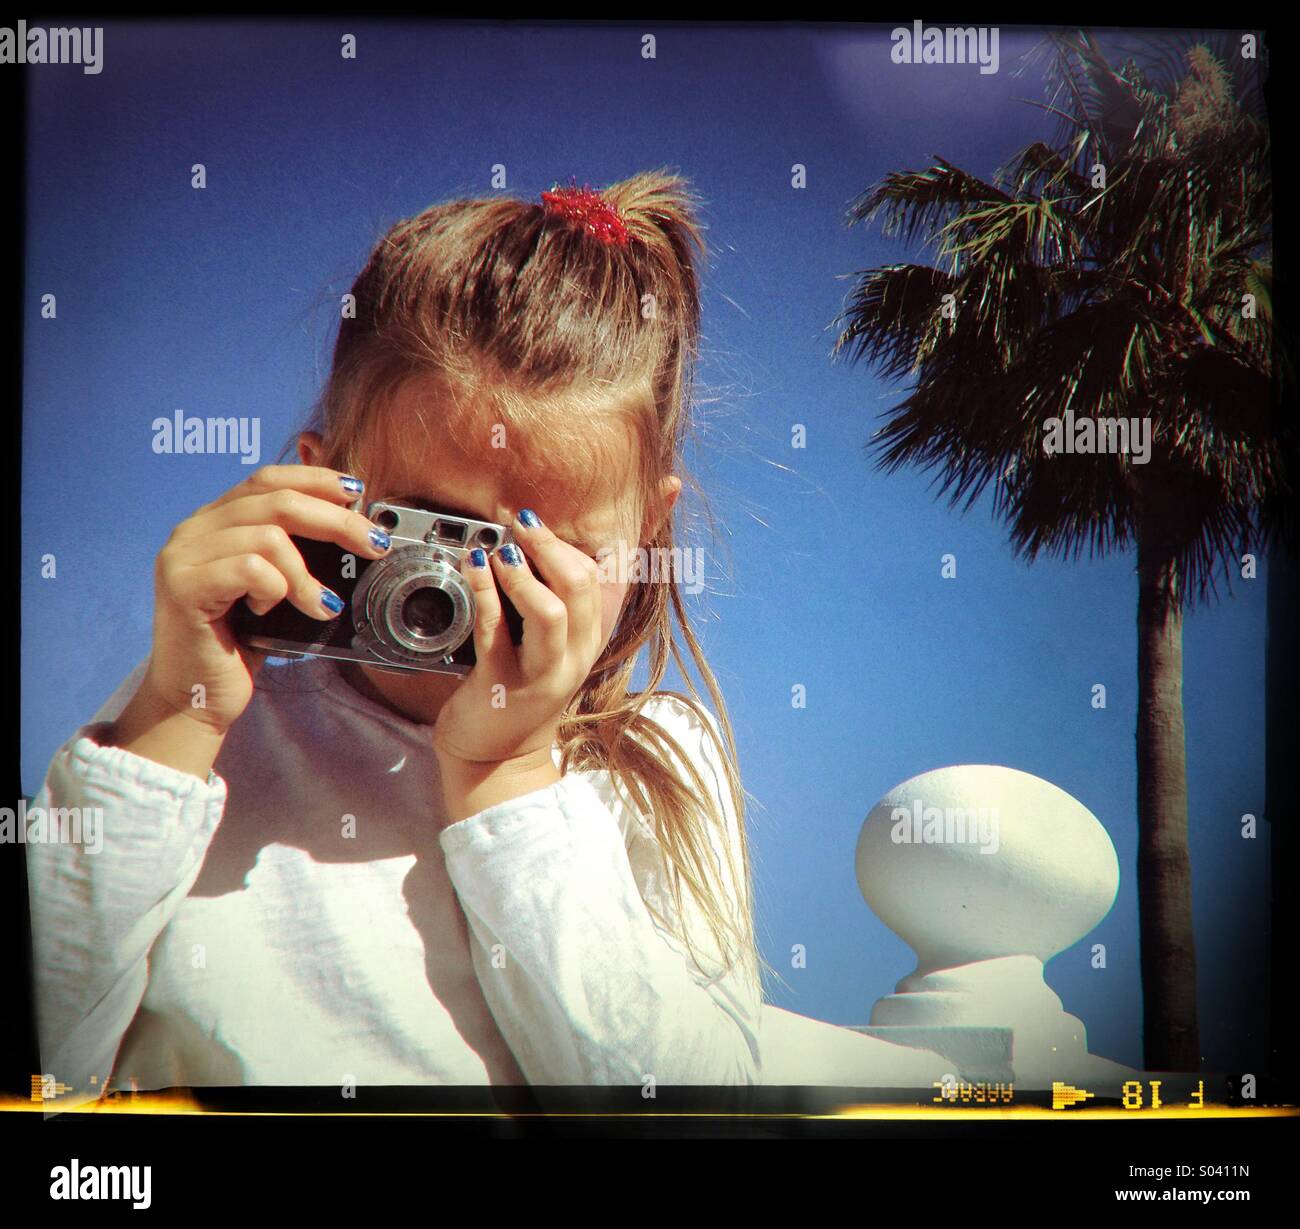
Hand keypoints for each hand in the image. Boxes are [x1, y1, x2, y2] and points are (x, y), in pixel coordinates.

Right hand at [129, 464, 394, 737]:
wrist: (197, 697)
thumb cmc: (241, 644)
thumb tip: (356, 532)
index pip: (268, 478)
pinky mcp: (183, 585)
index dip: (317, 479)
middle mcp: (194, 529)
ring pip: (269, 537)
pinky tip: (270, 612)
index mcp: (216, 521)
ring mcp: (183, 555)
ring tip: (319, 606)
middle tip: (375, 546)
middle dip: (337, 521)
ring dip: (307, 575)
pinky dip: (277, 590)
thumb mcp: (276, 588)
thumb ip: (296, 553)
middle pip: (277, 500)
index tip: (358, 492)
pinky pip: (251, 569)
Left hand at [431, 509, 604, 815]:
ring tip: (501, 550)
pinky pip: (496, 631)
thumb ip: (566, 585)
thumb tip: (579, 533)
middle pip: (584, 585)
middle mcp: (576, 652)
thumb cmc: (524, 680)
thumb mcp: (558, 633)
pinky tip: (473, 566)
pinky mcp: (502, 685)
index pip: (618, 572)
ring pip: (550, 611)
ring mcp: (542, 671)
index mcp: (593, 633)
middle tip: (522, 520)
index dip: (633, 527)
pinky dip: (484, 591)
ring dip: (523, 572)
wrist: (497, 756)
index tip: (641, 488)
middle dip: (551, 545)